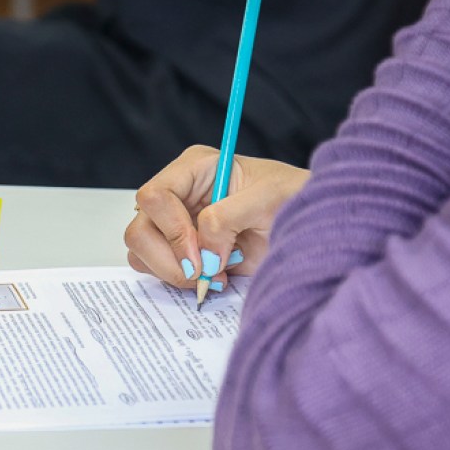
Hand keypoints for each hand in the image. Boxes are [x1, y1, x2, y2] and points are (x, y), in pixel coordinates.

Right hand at [125, 146, 309, 289]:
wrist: (310, 229)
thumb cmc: (294, 200)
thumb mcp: (269, 199)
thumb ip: (228, 218)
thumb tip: (202, 250)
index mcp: (196, 169)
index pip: (155, 196)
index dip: (171, 229)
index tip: (198, 256)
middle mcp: (180, 195)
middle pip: (140, 228)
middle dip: (167, 257)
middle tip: (202, 273)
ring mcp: (178, 225)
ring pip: (142, 251)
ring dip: (173, 271)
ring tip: (214, 274)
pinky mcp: (183, 251)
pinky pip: (157, 269)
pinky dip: (179, 280)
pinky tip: (214, 277)